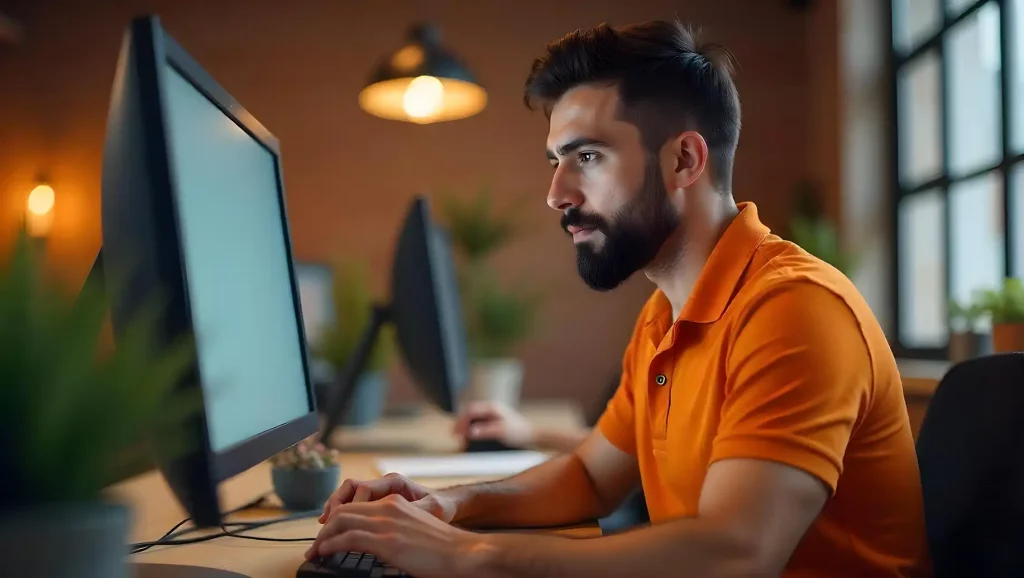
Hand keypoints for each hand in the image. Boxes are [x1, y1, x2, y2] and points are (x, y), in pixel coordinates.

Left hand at [306, 494, 489, 577]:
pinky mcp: (386, 540)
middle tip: (316, 545)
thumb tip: (375, 546)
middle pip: (344, 510)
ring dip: (323, 537)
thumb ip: (394, 529)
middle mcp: (388, 507)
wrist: (462, 552)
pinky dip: (330, 544)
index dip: (337, 519)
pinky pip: (348, 538)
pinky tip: (324, 553)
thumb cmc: (443, 548)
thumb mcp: (414, 529)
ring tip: (316, 551)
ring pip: (341, 521)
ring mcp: (387, 522)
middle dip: (325, 528)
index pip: (356, 504)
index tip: (329, 534)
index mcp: (396, 502)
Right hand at [319, 472, 455, 523]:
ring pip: (348, 494)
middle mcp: (384, 484)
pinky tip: (333, 524)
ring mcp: (379, 492)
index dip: (351, 505)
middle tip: (325, 525)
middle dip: (335, 505)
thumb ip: (415, 512)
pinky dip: (342, 512)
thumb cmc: (441, 507)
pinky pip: (353, 503)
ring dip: (334, 507)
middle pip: (350, 488)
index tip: (344, 523)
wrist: (447, 506)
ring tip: (324, 523)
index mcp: (395, 482)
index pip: (364, 489)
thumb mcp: (432, 510)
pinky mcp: (377, 503)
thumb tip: (401, 517)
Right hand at [453, 401, 534, 447]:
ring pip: (473, 418)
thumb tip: (470, 432)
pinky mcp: (494, 422)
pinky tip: (470, 437)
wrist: (533, 435)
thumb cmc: (519, 432)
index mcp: (492, 407)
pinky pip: (478, 423)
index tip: (457, 432)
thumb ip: (485, 431)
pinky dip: (472, 429)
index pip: (471, 410)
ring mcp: (492, 415)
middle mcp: (491, 409)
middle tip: (454, 435)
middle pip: (470, 413)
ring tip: (460, 437)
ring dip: (466, 426)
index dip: (461, 421)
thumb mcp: (501, 432)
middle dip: (461, 423)